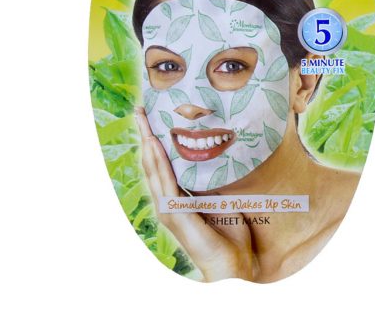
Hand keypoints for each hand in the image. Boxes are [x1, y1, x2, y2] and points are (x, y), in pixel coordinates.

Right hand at [135, 107, 253, 280]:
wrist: (233, 265)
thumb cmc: (229, 235)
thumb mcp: (219, 198)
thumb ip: (210, 180)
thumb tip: (215, 154)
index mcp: (176, 197)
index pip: (161, 162)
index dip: (155, 139)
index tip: (150, 116)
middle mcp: (168, 201)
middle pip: (152, 161)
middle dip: (146, 134)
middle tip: (140, 110)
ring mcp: (169, 209)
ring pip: (155, 168)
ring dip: (148, 142)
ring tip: (144, 120)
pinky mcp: (176, 214)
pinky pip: (166, 182)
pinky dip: (159, 162)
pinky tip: (154, 144)